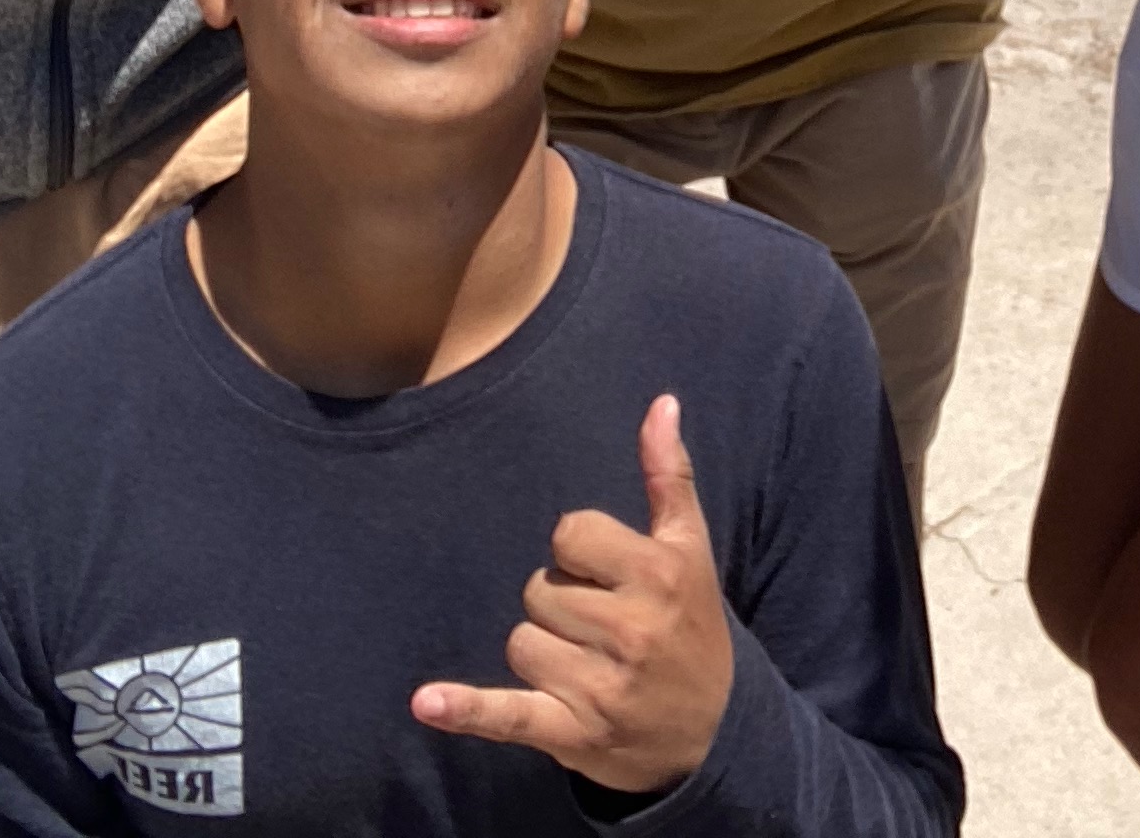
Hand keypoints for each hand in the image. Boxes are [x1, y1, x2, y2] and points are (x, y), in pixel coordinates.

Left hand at [412, 395, 732, 796]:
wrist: (713, 735)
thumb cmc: (692, 629)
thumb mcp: (691, 551)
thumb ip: (670, 475)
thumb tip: (661, 404)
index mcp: (659, 576)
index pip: (570, 534)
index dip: (581, 552)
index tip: (610, 576)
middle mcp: (630, 630)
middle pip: (540, 590)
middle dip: (562, 605)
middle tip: (604, 629)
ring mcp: (599, 687)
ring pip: (520, 642)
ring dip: (542, 653)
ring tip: (587, 666)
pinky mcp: (571, 733)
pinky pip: (506, 714)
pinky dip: (465, 710)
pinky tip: (426, 701)